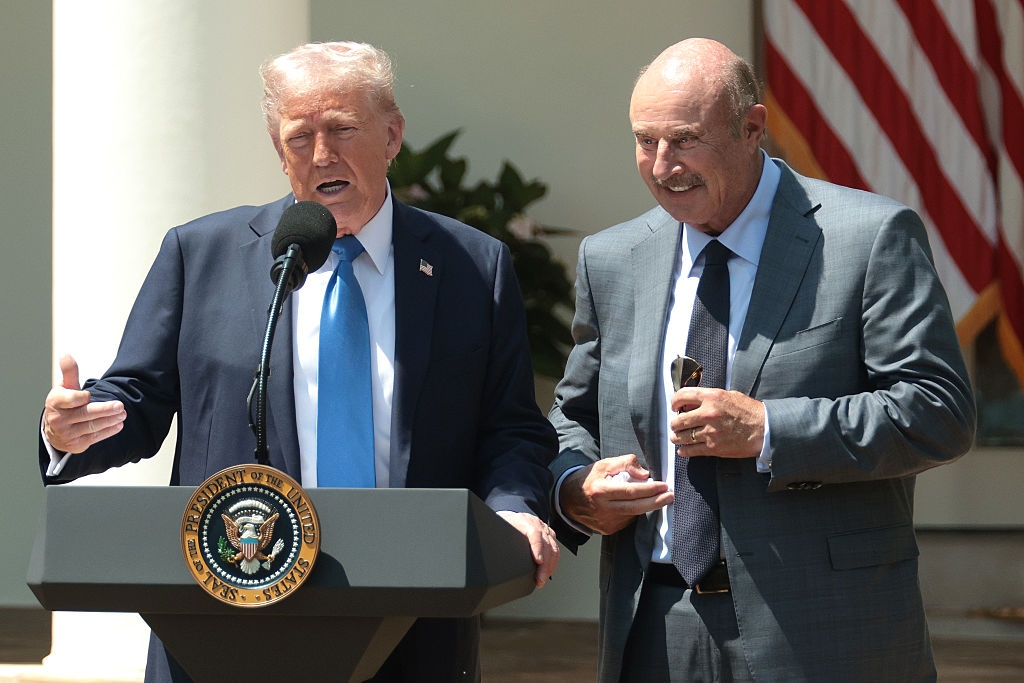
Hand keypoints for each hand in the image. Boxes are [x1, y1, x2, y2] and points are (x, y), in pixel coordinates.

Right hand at [42, 354, 125, 453]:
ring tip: (123, 414)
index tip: (89, 395)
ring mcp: (67, 433)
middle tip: (120, 405)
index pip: (70, 399)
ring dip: (110, 420)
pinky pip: (95, 437)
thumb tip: (66, 355)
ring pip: (92, 426)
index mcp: (55, 402)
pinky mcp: (76, 444)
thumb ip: (69, 372)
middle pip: (85, 414)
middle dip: (104, 410)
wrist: (54, 430)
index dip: (81, 397)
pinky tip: (118, 424)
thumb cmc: (64, 404)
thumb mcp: (65, 387)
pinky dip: (108, 431)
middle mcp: (58, 419)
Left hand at [496, 511, 559, 587]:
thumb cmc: (504, 524)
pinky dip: (552, 563)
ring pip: (553, 548)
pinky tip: (547, 573)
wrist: (511, 516)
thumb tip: (495, 554)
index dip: (537, 547)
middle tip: (539, 580)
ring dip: (549, 567)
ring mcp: (545, 529)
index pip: (535, 533)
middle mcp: (537, 524)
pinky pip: (555, 550)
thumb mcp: (500, 528)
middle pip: (546, 544)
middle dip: (545, 565)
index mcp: (523, 521)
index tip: (538, 561)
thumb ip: (500, 538)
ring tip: (541, 580)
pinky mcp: (549, 535)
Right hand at [559, 454, 673, 535]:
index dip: (649, 489)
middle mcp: (602, 509)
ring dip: (645, 506)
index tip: (664, 486)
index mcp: (600, 491)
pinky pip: (627, 520)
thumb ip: (625, 463)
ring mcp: (605, 522)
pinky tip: (633, 504)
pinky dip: (633, 512)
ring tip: (653, 496)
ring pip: (633, 515)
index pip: (630, 491)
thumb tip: (644, 474)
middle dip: (656, 502)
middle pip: (636, 507)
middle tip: (670, 496)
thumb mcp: (604, 464)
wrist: (568, 499)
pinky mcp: (607, 530)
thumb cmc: (589, 479)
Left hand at [670, 387, 763, 457]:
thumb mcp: (728, 395)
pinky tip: (683, 450)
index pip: (682, 396)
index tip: (674, 406)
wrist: (765, 429)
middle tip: (676, 425)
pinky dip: (684, 451)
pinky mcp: (713, 447)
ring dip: (677, 437)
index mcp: (711, 397)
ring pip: (681, 437)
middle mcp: (708, 414)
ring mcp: (709, 432)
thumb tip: (691, 403)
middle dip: (675, 423)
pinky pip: (690, 450)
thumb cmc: (749, 411)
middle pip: (678, 420)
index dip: (674, 402)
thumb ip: (709, 397)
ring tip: (677, 437)